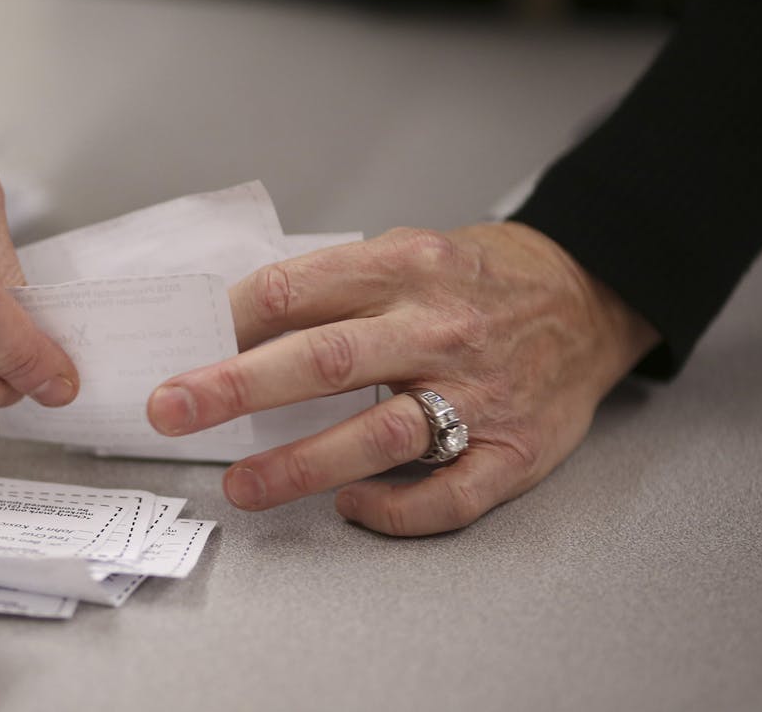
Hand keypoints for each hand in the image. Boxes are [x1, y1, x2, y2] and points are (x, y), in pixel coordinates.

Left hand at [145, 223, 659, 534]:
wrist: (589, 297)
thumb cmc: (476, 279)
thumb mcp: (405, 251)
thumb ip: (329, 286)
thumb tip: (231, 329)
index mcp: (405, 267)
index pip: (295, 291)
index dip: (228, 321)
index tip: (181, 349)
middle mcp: (439, 328)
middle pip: (325, 359)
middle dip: (236, 388)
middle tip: (172, 411)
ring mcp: (479, 393)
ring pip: (380, 435)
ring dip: (301, 464)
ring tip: (240, 486)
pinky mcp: (513, 451)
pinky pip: (449, 494)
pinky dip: (393, 509)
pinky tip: (349, 508)